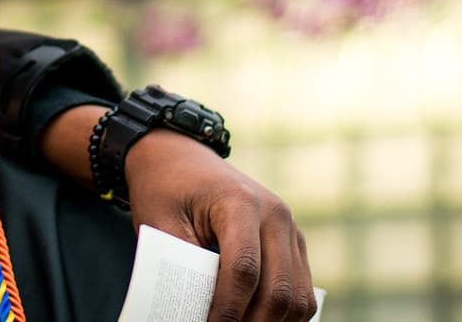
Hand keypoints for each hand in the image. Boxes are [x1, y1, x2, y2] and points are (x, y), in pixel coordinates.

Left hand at [38, 105, 314, 321]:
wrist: (180, 156)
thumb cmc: (164, 189)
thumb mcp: (159, 223)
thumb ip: (180, 267)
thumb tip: (193, 313)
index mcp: (240, 202)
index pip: (243, 271)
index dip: (227, 311)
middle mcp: (275, 213)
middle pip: (278, 290)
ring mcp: (290, 227)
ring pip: (298, 297)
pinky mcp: (293, 241)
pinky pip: (302, 290)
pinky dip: (284, 314)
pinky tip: (256, 321)